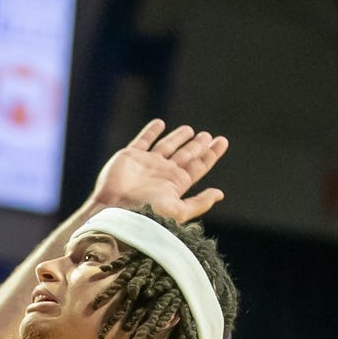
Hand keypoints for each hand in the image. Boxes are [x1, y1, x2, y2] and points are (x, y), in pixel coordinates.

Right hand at [86, 119, 228, 222]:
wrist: (115, 210)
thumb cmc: (146, 214)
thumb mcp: (178, 211)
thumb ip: (199, 203)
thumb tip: (220, 194)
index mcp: (176, 184)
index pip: (199, 166)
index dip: (211, 154)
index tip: (222, 142)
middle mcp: (163, 172)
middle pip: (186, 155)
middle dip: (198, 145)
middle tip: (208, 136)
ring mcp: (147, 163)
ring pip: (167, 146)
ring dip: (178, 137)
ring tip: (190, 130)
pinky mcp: (130, 156)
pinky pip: (143, 140)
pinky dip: (151, 131)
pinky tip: (160, 124)